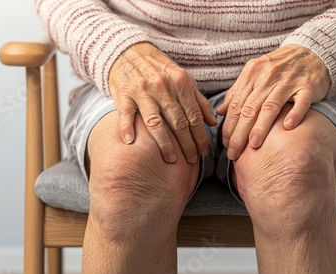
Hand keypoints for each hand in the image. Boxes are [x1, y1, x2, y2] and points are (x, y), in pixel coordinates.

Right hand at [108, 42, 216, 163]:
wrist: (127, 51)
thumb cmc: (157, 68)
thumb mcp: (181, 78)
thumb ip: (198, 100)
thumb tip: (212, 122)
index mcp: (180, 81)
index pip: (194, 115)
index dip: (200, 136)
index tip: (204, 151)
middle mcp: (162, 86)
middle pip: (178, 121)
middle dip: (187, 144)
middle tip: (192, 160)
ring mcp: (142, 90)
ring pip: (155, 122)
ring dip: (164, 143)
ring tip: (171, 159)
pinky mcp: (123, 93)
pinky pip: (125, 113)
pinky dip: (127, 127)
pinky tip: (130, 142)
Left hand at [216, 45, 330, 159]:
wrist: (312, 51)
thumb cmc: (280, 67)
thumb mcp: (255, 73)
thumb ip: (237, 92)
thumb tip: (220, 112)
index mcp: (252, 73)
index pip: (236, 104)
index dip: (229, 125)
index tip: (225, 143)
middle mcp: (268, 76)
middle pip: (250, 108)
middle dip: (239, 133)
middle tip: (234, 152)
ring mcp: (289, 80)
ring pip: (271, 106)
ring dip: (261, 127)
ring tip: (254, 145)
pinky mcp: (308, 85)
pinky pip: (300, 102)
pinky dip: (294, 114)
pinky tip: (287, 127)